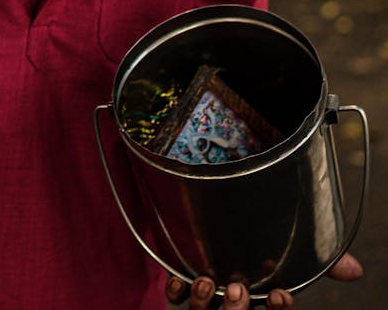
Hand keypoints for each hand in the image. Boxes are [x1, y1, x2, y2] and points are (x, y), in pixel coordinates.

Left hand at [165, 254, 362, 307]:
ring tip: (207, 282)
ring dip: (205, 304)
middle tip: (240, 289)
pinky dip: (176, 292)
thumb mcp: (291, 255)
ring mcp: (208, 301)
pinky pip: (177, 302)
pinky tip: (177, 281)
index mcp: (261, 303)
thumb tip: (355, 270)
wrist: (222, 230)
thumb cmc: (262, 252)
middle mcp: (234, 305)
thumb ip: (321, 262)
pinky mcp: (184, 289)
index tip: (281, 295)